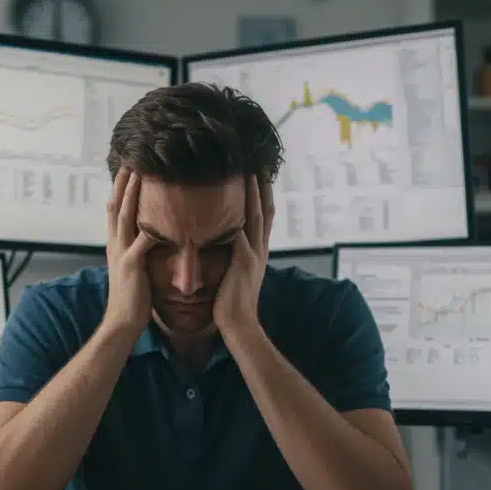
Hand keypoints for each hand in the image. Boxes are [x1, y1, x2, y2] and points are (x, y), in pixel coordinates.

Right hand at [103, 168, 155, 336]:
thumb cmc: (133, 297)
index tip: (128, 170)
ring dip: (130, 195)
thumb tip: (153, 235)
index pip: (116, 210)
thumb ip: (140, 249)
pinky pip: (141, 242)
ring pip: (124, 217)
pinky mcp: (132, 265)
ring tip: (138, 175)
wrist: (123, 321)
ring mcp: (122, 253)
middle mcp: (115, 244)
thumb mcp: (135, 268)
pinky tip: (159, 216)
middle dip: (122, 183)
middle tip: (129, 161)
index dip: (121, 189)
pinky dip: (149, 229)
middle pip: (116, 206)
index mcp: (116, 244)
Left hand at [214, 174, 273, 337]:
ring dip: (254, 193)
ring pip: (255, 216)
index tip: (259, 175)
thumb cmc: (232, 304)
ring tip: (250, 171)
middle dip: (263, 187)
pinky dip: (237, 216)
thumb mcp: (236, 275)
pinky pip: (240, 233)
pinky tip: (232, 201)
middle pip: (264, 211)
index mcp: (258, 252)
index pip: (262, 217)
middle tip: (260, 164)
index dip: (262, 196)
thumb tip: (226, 244)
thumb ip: (235, 258)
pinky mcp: (243, 261)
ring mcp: (253, 254)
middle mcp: (259, 250)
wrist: (239, 325)